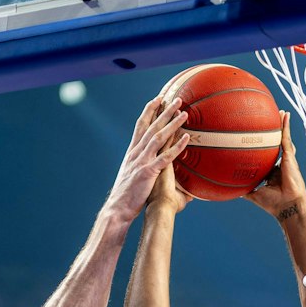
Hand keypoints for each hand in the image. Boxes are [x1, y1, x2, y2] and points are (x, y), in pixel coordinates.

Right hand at [104, 98, 191, 223]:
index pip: (141, 125)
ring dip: (172, 124)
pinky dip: (176, 147)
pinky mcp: (148, 172)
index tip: (158, 99)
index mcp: (132, 151)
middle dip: (164, 111)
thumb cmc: (127, 193)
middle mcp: (136, 152)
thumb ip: (140, 163)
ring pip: (158, 138)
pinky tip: (186, 139)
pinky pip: (165, 157)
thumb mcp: (132, 173)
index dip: (149, 111)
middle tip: (176, 99)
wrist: (118, 207)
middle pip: (151, 127)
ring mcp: (142, 161)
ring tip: (185, 114)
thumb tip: (150, 160)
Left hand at [243, 113, 305, 221]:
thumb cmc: (273, 204)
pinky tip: (285, 115)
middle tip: (270, 119)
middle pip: (276, 144)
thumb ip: (244, 190)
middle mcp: (281, 163)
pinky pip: (286, 138)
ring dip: (282, 125)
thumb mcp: (254, 195)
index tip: (257, 138)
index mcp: (273, 172)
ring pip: (283, 138)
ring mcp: (287, 159)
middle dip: (274, 132)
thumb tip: (231, 189)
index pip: (268, 156)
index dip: (264, 147)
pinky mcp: (290, 157)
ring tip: (280, 112)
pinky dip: (286, 126)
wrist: (287, 207)